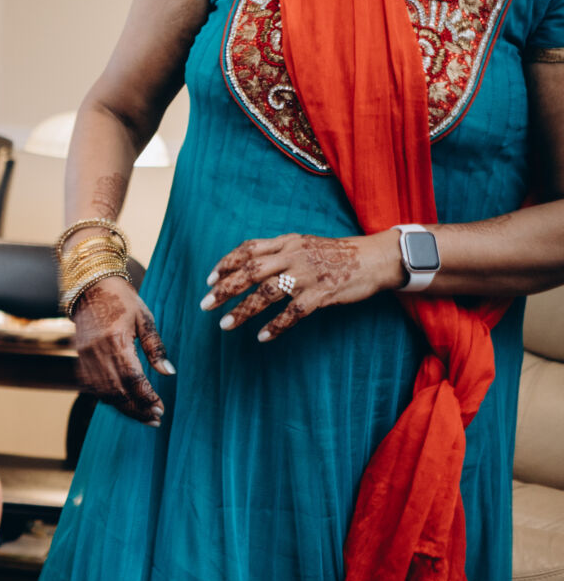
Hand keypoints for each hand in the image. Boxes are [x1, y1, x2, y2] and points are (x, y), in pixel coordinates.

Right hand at [72, 275, 173, 424]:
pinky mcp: (80, 359)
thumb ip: (155, 347)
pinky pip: (93, 387)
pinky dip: (108, 399)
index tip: (160, 408)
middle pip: (117, 392)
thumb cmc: (122, 300)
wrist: (90, 287)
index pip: (133, 378)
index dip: (147, 397)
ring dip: (123, 408)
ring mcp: (86, 357)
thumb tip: (168, 373)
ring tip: (142, 416)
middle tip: (155, 419)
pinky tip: (122, 403)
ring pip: (104, 394)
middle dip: (137, 409)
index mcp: (116, 341)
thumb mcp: (145, 319)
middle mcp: (97, 352)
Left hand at [202, 233, 402, 343]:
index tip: (209, 280)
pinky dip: (276, 326)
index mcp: (287, 242)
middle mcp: (294, 256)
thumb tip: (247, 263)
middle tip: (205, 305)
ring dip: (243, 310)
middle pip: (251, 271)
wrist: (374, 258)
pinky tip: (263, 337)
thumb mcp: (304, 244)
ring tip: (225, 325)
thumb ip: (278, 251)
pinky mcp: (322, 294)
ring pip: (267, 293)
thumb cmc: (336, 254)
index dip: (226, 264)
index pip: (248, 249)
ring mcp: (308, 275)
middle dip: (225, 289)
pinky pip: (293, 313)